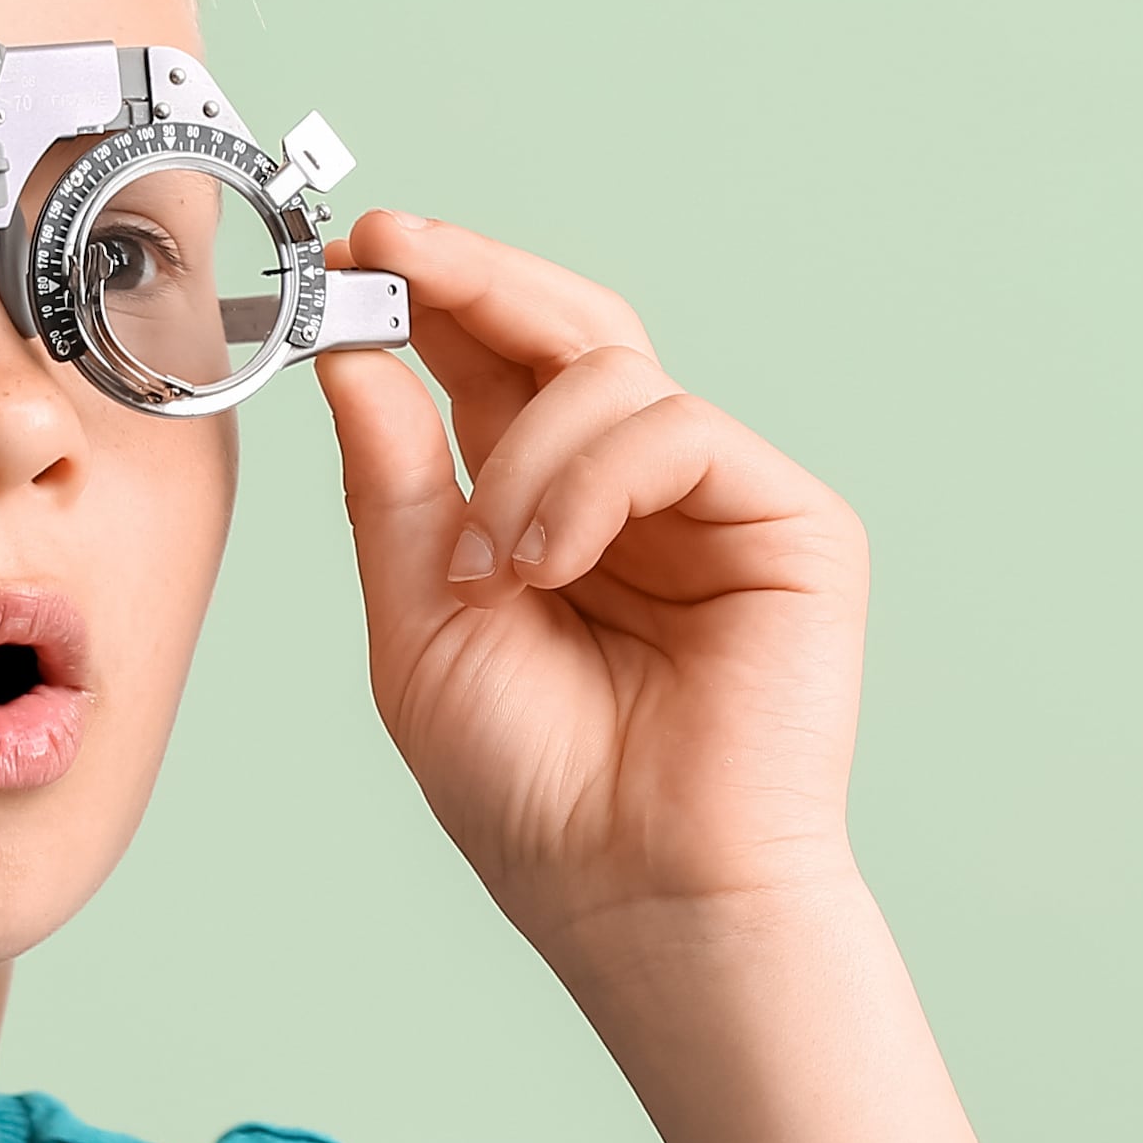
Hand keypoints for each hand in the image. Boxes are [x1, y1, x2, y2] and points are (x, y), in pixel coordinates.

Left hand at [316, 211, 866, 956]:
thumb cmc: (536, 792)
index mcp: (545, 508)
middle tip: (394, 249)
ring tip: (496, 572)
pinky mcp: (791, 522)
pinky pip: (679, 428)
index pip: (493, 362)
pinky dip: (594, 481)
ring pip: (612, 371)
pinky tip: (554, 563)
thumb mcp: (419, 622)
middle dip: (474, 278)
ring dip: (523, 457)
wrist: (639, 894)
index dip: (427, 296)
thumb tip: (356, 351)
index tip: (352, 250)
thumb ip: (394, 484)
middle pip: (568, 325)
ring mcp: (718, 501)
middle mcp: (635, 491)